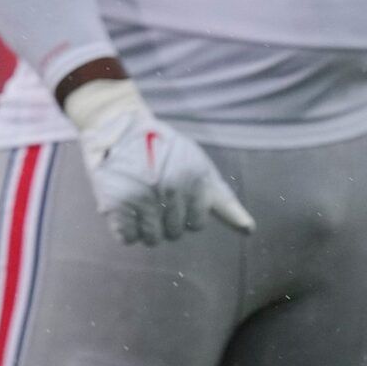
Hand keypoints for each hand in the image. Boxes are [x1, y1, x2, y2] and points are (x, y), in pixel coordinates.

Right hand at [65, 79, 254, 245]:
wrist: (118, 126)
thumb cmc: (163, 149)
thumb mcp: (197, 165)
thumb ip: (222, 199)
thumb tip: (249, 230)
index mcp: (194, 179)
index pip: (196, 224)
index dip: (185, 212)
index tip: (174, 194)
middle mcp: (171, 189)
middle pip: (174, 234)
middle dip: (164, 219)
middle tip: (152, 193)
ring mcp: (143, 197)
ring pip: (151, 239)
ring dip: (144, 226)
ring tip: (137, 201)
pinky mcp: (116, 204)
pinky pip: (127, 237)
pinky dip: (125, 229)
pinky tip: (123, 208)